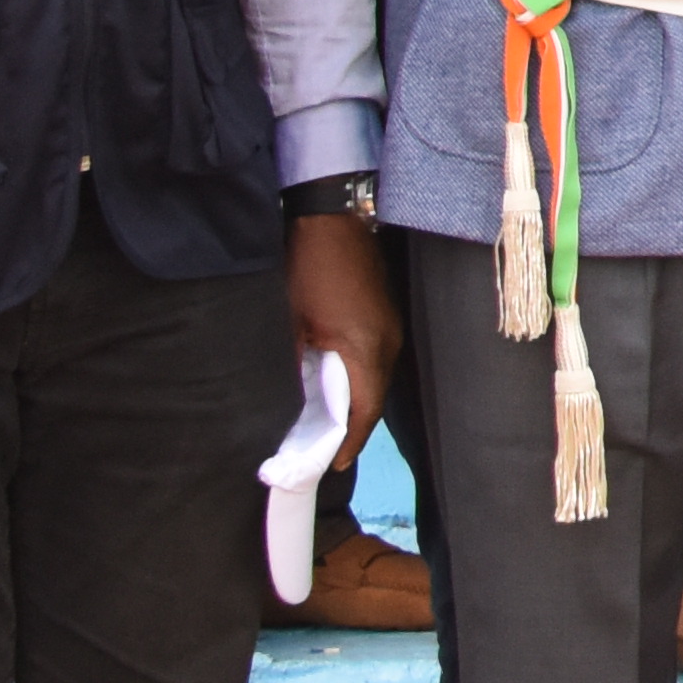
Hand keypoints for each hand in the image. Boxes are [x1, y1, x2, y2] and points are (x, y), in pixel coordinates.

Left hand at [285, 206, 398, 450]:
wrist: (331, 216)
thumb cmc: (306, 270)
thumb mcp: (290, 322)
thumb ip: (293, 367)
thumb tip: (289, 403)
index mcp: (366, 348)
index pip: (365, 409)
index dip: (351, 441)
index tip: (334, 465)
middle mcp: (389, 342)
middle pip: (376, 397)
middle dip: (356, 425)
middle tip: (330, 449)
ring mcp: (393, 325)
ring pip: (380, 378)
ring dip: (360, 400)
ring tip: (334, 421)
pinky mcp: (389, 313)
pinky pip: (379, 358)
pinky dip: (363, 378)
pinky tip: (341, 382)